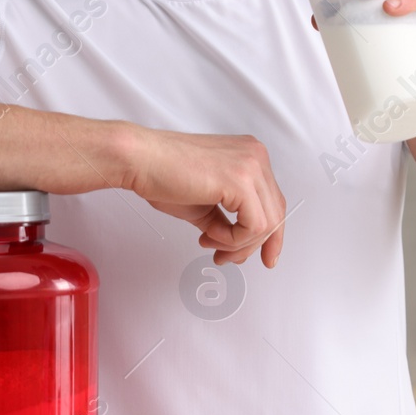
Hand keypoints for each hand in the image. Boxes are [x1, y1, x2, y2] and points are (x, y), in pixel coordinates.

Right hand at [121, 127, 286, 266]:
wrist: (140, 161)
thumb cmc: (163, 175)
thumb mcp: (206, 204)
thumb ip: (228, 220)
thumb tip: (238, 245)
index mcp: (250, 155)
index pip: (273, 201)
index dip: (270, 234)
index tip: (264, 256)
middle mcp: (256, 156)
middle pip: (275, 214)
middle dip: (252, 245)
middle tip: (228, 258)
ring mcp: (252, 166)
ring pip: (267, 224)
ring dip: (238, 245)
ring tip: (211, 245)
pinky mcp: (241, 181)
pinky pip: (253, 226)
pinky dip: (233, 240)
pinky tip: (210, 235)